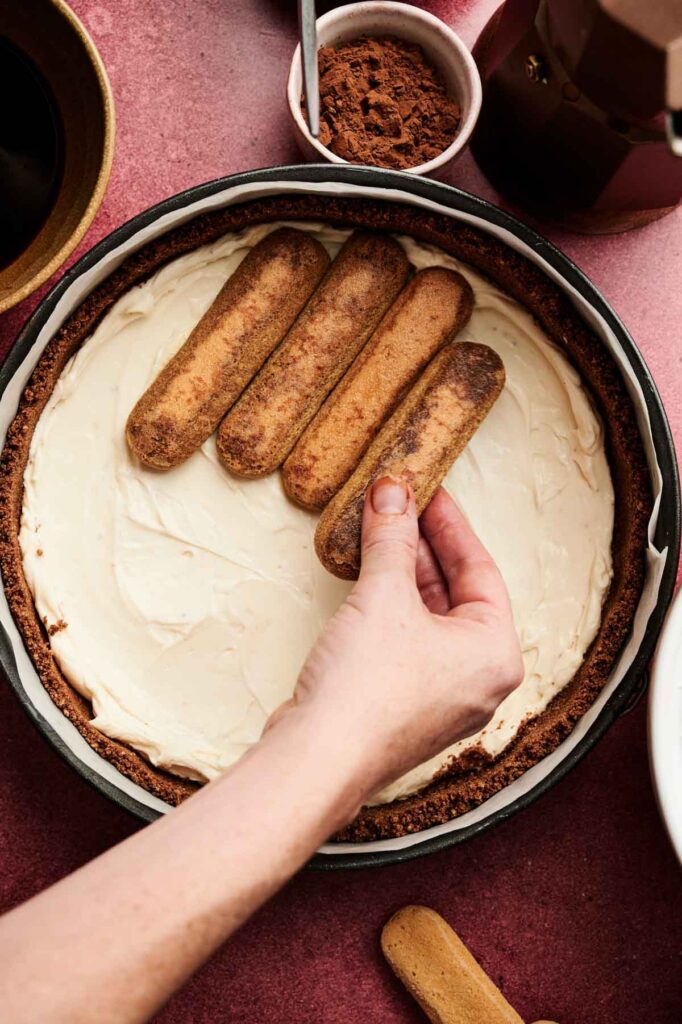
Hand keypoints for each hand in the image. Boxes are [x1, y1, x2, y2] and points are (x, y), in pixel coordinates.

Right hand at [268, 476, 523, 801]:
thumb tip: (392, 491)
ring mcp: (442, 697)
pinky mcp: (405, 707)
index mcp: (496, 653)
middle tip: (400, 503)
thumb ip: (392, 538)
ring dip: (404, 573)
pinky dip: (391, 607)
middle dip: (423, 546)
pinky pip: (408, 642)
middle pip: (457, 592)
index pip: (481, 569)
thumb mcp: (384, 596)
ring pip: (430, 617)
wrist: (317, 762)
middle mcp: (478, 678)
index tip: (428, 489)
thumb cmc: (366, 688)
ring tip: (379, 530)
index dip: (450, 523)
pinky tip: (366, 578)